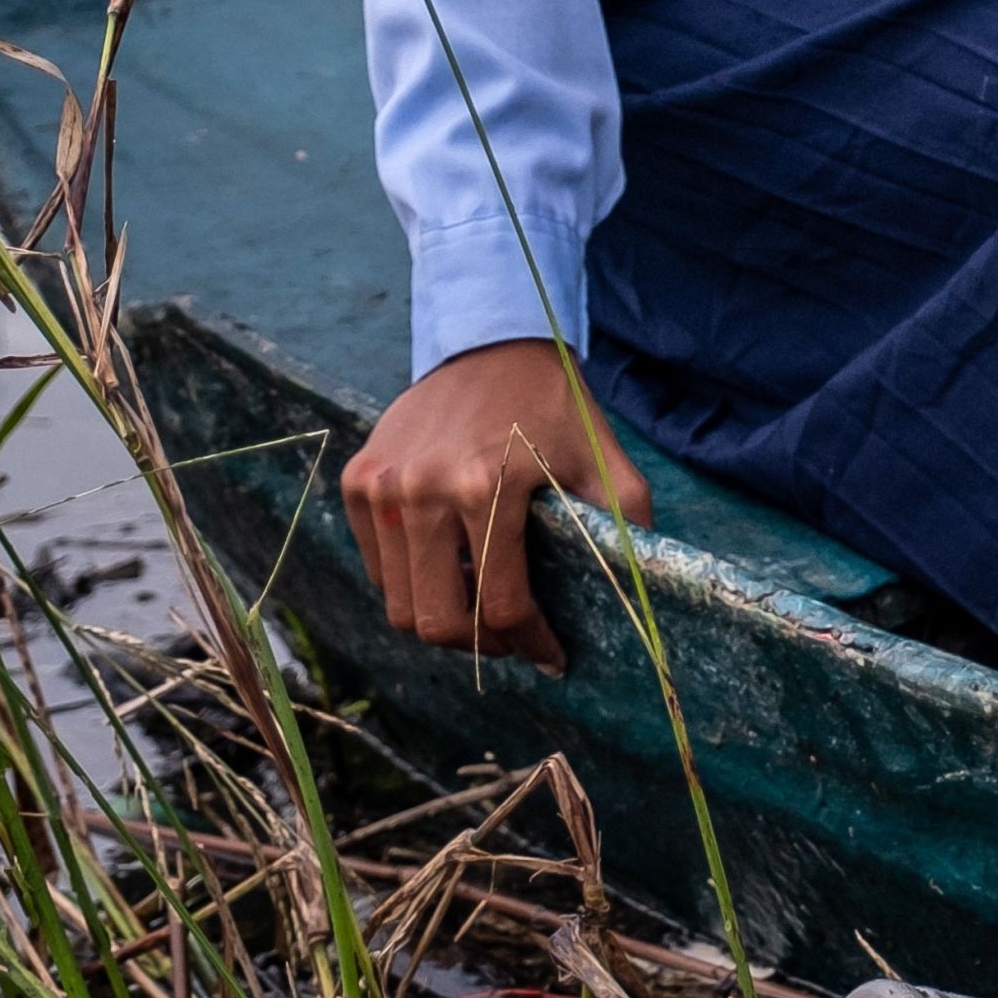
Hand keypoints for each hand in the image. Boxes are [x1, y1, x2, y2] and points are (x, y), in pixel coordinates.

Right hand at [340, 340, 654, 671]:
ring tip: (483, 606)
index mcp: (487, 486)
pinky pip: (379, 566)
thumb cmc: (555, 407)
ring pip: (399, 603)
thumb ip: (626, 531)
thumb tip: (639, 606)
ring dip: (444, 619)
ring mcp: (381, 485)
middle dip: (483, 647)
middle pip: (437, 621)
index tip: (551, 656)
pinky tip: (452, 566)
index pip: (502, 605)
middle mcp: (423, 488)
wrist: (492, 342)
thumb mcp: (605, 463)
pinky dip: (412, 582)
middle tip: (513, 639)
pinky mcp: (357, 480)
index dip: (532, 644)